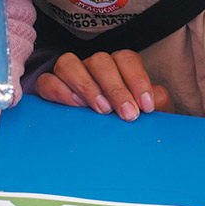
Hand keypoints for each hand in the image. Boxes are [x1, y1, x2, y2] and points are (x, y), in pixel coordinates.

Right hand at [36, 50, 173, 121]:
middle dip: (116, 88)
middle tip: (128, 114)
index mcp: (118, 66)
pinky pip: (47, 81)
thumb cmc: (131, 123)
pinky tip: (76, 106)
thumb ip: (158, 103)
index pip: (126, 59)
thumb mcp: (150, 115)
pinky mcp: (49, 89)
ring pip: (68, 63)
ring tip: (102, 110)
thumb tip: (155, 97)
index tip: (146, 106)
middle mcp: (92, 67)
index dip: (137, 79)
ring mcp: (69, 75)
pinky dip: (59, 90)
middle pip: (100, 61)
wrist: (111, 145)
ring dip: (86, 85)